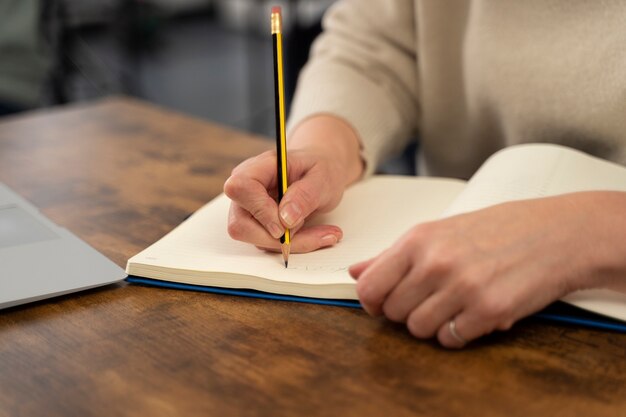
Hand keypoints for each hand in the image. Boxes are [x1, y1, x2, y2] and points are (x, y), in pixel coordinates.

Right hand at [224, 115, 363, 252]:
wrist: (323, 171)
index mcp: (257, 168)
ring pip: (256, 239)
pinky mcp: (258, 225)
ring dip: (291, 242)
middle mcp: (246, 189)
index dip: (259, 209)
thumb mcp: (323, 177)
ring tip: (323, 232)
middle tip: (312, 231)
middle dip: (277, 237)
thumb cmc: (320, 166)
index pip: (240, 188)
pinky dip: (295, 243)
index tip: (285, 222)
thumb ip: (305, 195)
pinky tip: (314, 233)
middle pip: (240, 224)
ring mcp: (249, 210)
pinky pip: (269, 243)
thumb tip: (286, 218)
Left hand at [350, 192, 625, 347]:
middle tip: (429, 299)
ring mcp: (462, 287)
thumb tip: (356, 271)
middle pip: (392, 312)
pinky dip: (457, 333)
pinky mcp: (488, 311)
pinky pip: (450, 339)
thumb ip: (393, 254)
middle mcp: (436, 263)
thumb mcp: (439, 231)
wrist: (555, 233)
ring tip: (452, 305)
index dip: (372, 301)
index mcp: (418, 240)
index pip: (370, 286)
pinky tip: (471, 313)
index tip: (382, 303)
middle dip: (405, 311)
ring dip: (431, 324)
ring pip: (418, 329)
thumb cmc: (497, 229)